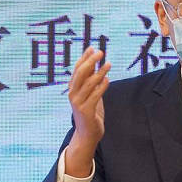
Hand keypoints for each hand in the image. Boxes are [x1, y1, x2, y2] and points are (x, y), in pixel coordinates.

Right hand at [65, 47, 109, 176]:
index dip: (84, 58)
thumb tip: (97, 65)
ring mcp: (78, 103)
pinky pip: (95, 96)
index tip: (92, 48)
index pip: (77, 69)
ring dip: (99, 72)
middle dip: (90, 61)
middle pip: (80, 74)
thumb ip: (92, 81)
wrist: (87, 134)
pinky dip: (101, 87)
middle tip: (100, 52)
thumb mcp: (91, 94)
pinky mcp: (86, 111)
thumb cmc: (90, 112)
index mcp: (73, 89)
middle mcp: (73, 94)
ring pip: (88, 83)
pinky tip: (108, 79)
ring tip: (108, 64)